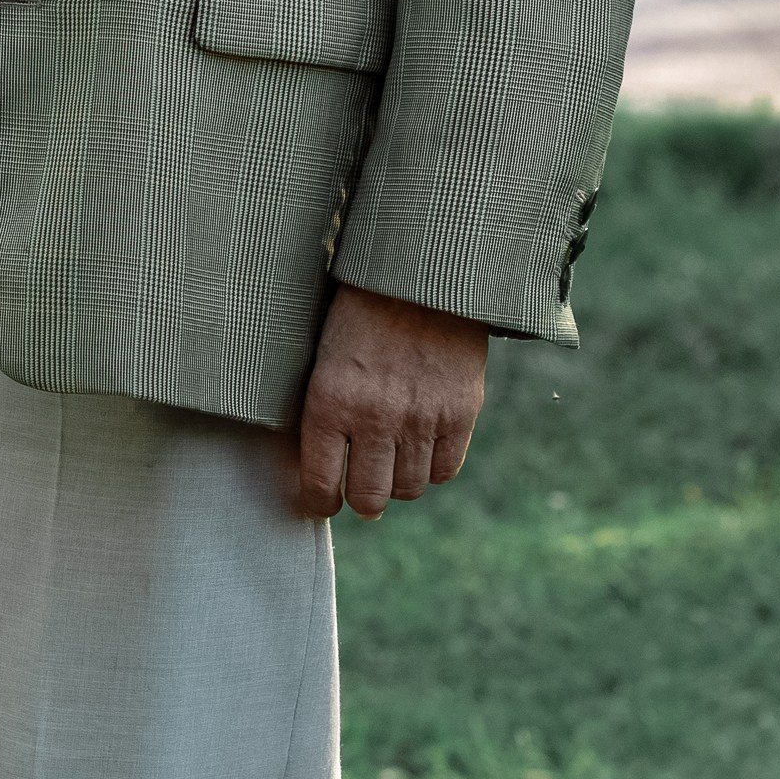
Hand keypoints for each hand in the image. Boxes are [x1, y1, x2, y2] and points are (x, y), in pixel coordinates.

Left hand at [294, 285, 487, 521]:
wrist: (421, 276)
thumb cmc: (361, 312)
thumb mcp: (323, 356)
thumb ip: (324, 410)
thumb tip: (322, 465)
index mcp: (329, 403)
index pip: (320, 484)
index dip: (319, 502)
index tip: (321, 502)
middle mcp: (374, 418)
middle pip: (369, 498)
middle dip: (361, 501)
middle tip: (361, 494)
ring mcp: (421, 419)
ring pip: (409, 488)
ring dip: (398, 483)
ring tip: (393, 465)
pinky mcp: (460, 414)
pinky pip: (445, 470)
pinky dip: (433, 468)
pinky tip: (423, 450)